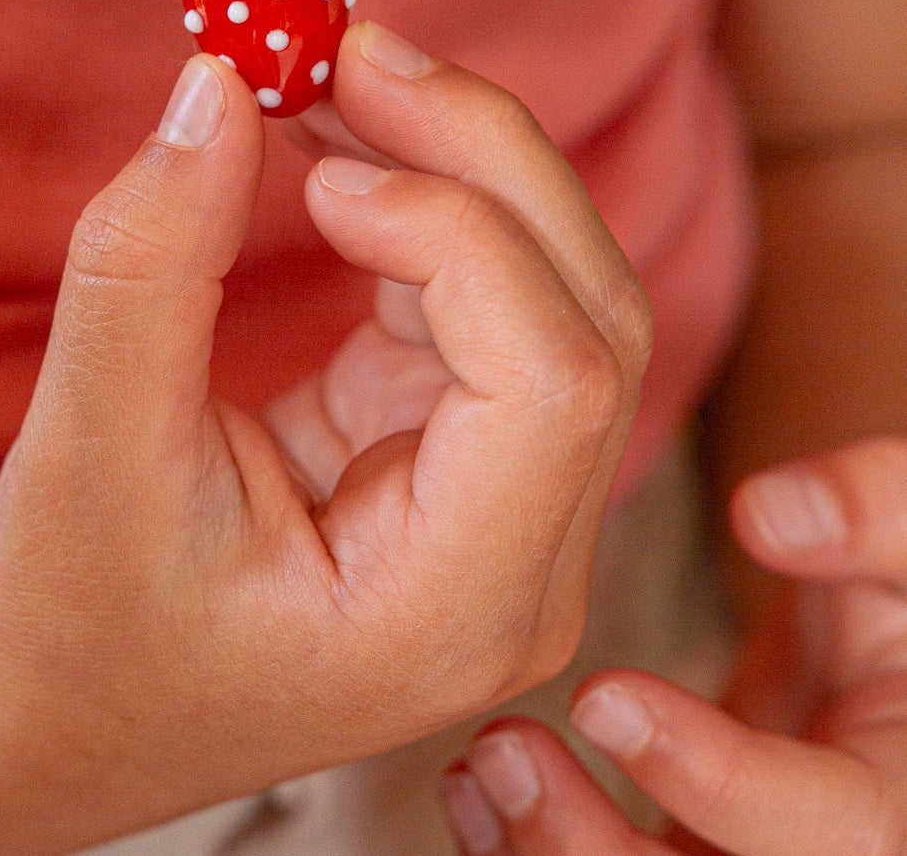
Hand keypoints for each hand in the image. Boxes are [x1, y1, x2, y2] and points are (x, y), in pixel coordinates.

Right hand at [0, 22, 649, 853]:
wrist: (49, 709)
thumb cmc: (65, 625)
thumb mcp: (89, 452)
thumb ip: (151, 262)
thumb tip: (218, 82)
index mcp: (452, 609)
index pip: (547, 384)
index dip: (459, 236)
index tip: (320, 169)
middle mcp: (513, 561)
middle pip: (583, 312)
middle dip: (481, 154)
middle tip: (350, 45)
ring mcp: (495, 501)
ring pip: (553, 284)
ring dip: (455, 158)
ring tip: (330, 73)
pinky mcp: (448, 440)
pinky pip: (481, 292)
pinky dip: (418, 199)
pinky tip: (334, 147)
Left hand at [441, 437, 906, 855]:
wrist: (886, 636)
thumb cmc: (900, 575)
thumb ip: (866, 514)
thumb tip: (769, 513)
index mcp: (904, 796)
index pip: (838, 831)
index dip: (714, 775)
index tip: (603, 695)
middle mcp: (830, 853)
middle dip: (593, 850)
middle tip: (506, 752)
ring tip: (479, 769)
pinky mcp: (694, 849)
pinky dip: (530, 852)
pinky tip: (471, 794)